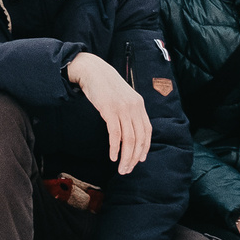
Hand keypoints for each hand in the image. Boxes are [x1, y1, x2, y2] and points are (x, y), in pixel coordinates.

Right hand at [67, 52, 152, 174]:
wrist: (93, 70)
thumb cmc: (106, 86)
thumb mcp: (123, 97)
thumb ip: (129, 110)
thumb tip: (130, 129)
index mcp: (139, 105)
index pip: (147, 131)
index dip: (145, 148)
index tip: (140, 160)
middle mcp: (134, 107)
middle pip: (139, 138)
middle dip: (134, 157)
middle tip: (127, 169)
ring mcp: (122, 108)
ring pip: (129, 139)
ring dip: (125, 157)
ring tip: (121, 168)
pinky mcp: (109, 109)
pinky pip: (115, 134)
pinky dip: (115, 148)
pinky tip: (112, 156)